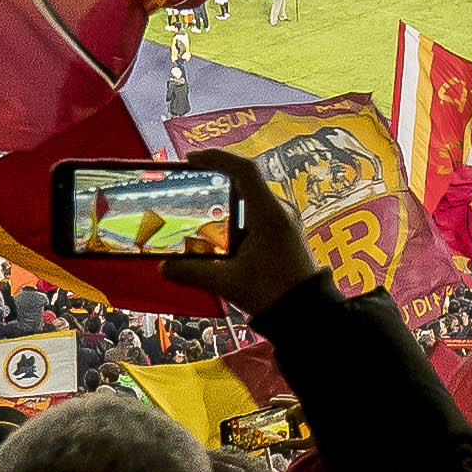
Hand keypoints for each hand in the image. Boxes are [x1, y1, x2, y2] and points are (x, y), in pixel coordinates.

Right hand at [154, 150, 321, 313]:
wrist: (306, 313)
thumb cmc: (274, 294)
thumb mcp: (227, 282)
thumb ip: (192, 272)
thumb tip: (165, 266)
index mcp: (270, 214)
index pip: (244, 170)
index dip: (216, 158)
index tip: (191, 159)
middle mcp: (280, 211)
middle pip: (244, 182)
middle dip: (215, 180)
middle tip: (189, 183)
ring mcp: (283, 221)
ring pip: (249, 200)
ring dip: (224, 202)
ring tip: (198, 210)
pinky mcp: (282, 233)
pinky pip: (255, 215)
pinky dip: (234, 217)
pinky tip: (217, 233)